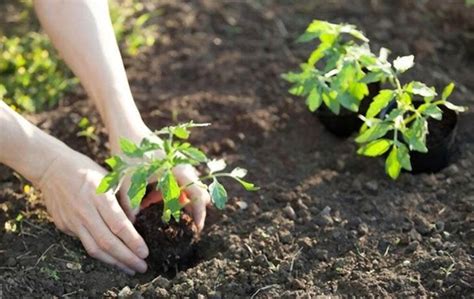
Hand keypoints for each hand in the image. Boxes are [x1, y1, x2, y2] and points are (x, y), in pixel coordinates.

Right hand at [38, 148, 148, 274]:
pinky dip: (100, 252)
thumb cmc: (86, 170)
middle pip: (108, 242)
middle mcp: (85, 211)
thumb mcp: (110, 178)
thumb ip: (124, 200)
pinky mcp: (64, 226)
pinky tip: (111, 256)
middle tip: (141, 267)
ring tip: (128, 268)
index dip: (133, 242)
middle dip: (127, 258)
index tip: (145, 252)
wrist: (51, 168)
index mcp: (100, 196)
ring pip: (94, 248)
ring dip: (114, 262)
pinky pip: (84, 243)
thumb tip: (133, 223)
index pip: (119, 225)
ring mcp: (72, 220)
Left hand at [109, 126, 210, 230]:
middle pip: (196, 193)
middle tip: (177, 222)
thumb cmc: (129, 153)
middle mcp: (183, 167)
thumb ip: (132, 206)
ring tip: (152, 205)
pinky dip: (167, 192)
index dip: (200, 214)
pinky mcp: (171, 163)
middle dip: (188, 209)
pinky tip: (148, 196)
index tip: (196, 229)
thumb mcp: (129, 182)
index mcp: (178, 171)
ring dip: (174, 200)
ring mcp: (178, 164)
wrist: (125, 127)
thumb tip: (132, 226)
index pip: (198, 196)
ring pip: (185, 188)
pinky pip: (176, 182)